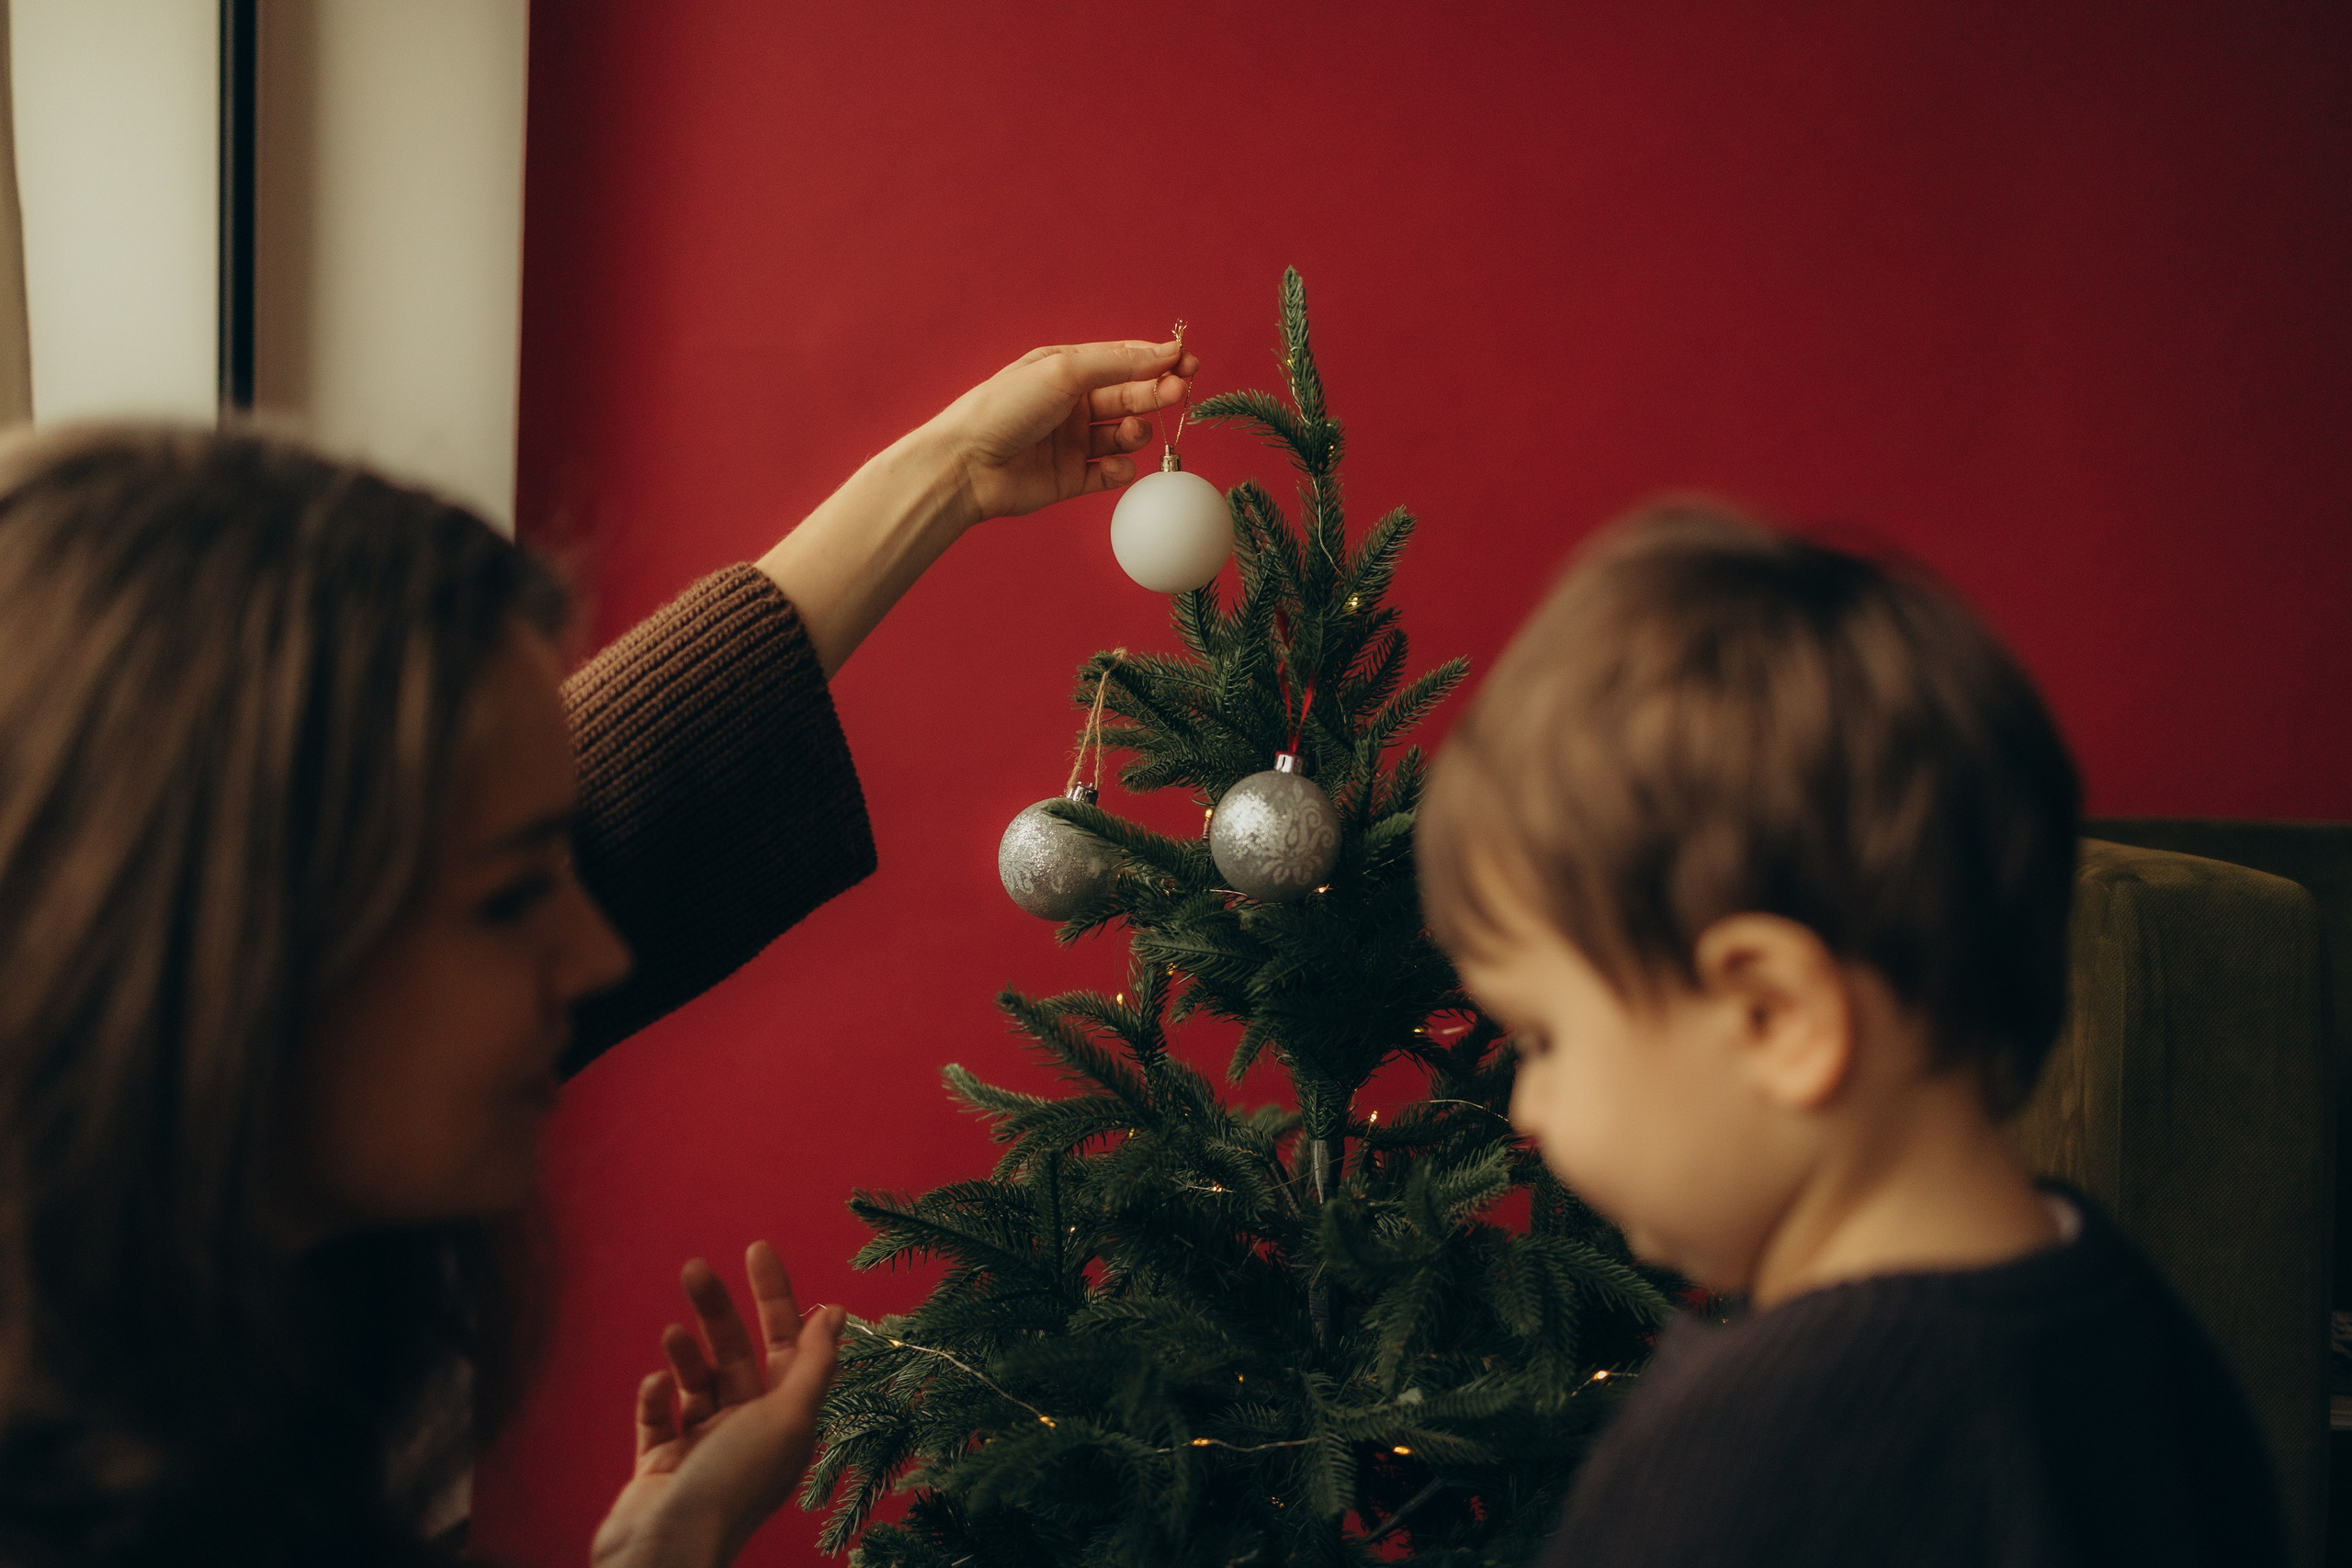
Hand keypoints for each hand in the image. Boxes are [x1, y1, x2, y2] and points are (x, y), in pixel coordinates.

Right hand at [591, 1242, 845, 1567]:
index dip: (778, 1298)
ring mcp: (701, 1451)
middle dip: (718, 1312)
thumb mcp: (787, 1418)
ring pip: (695, 1383)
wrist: (663, 1553)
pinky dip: (655, 1398)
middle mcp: (748, 1433)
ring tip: (672, 1330)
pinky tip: (654, 1385)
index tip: (758, 1250)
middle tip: (696, 1268)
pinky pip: (658, 1420)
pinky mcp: (660, 1468)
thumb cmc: (732, 1486)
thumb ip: (814, 1365)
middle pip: (736, 1357)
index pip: (789, 1345)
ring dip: (684, 1353)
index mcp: (786, 1422)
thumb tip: (838, 1311)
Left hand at [934, 338, 1201, 522]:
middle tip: (1178, 393)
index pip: (1124, 361)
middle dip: (1156, 394)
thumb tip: (1168, 350)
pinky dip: (1119, 470)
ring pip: (1124, 436)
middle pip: (1130, 396)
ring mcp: (1072, 442)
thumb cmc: (1006, 407)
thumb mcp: (1064, 371)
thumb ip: (1120, 362)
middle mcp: (1072, 404)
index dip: (1159, 362)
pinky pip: (1110, 473)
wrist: (967, 464)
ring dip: (1136, 433)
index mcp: (1067, 370)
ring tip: (1129, 433)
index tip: (1189, 364)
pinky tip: (1114, 466)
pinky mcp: (1071, 479)